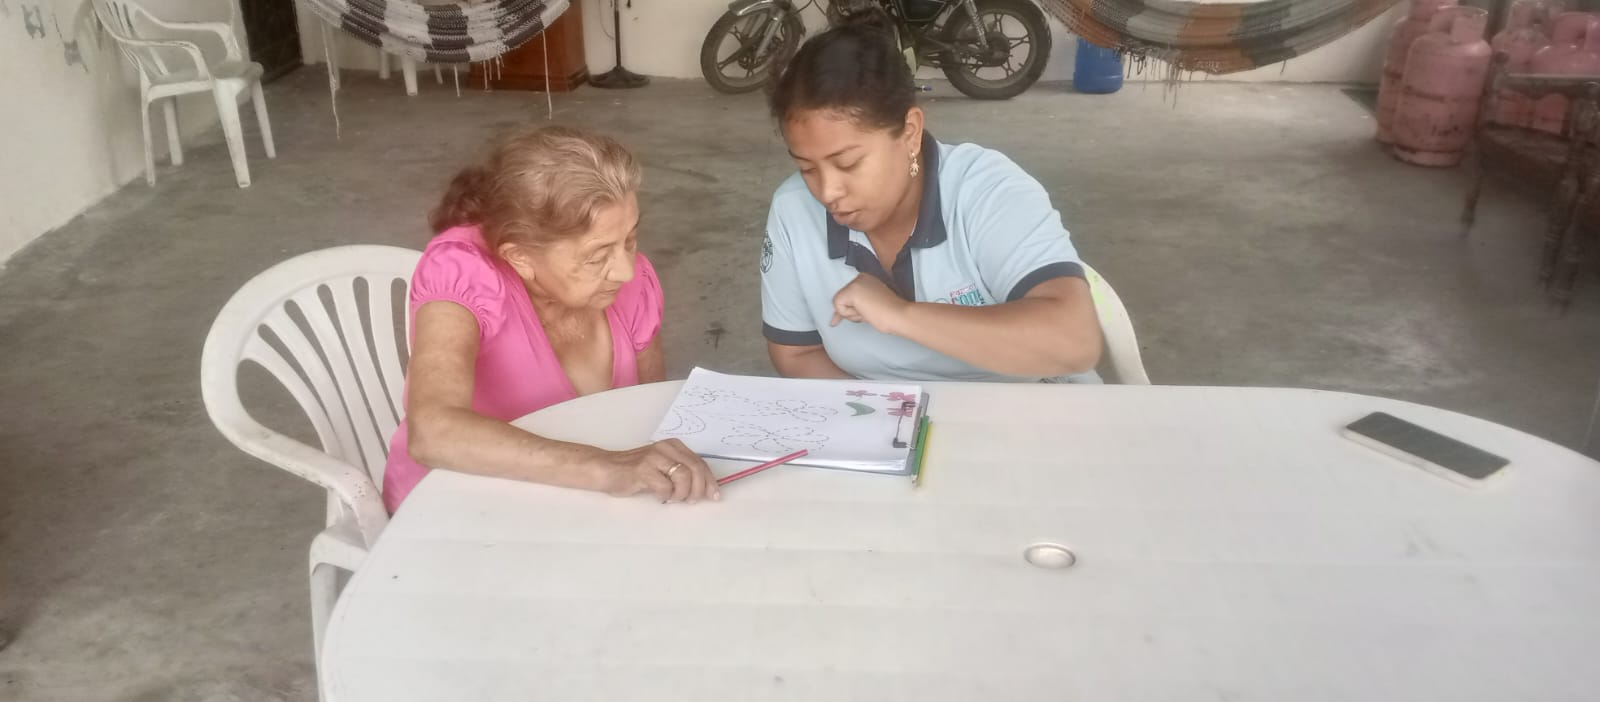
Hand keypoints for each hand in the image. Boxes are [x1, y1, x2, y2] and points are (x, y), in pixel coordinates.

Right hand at [592, 439, 718, 502]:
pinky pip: (665, 487)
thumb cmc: (635, 472)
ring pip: (683, 476)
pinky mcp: (643, 470)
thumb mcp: (663, 468)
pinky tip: (658, 496)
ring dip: (682, 493)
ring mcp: (654, 457)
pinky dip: (665, 495)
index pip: (700, 462)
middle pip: (695, 468)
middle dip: (699, 489)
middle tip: (692, 500)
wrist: (606, 469)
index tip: (714, 495)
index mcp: (674, 446)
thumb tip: (703, 489)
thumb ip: (681, 474)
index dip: (709, 481)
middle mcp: (666, 448)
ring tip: (672, 497)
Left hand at [831, 274, 908, 334]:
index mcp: (867, 279)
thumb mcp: (868, 308)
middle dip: (852, 312)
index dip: (852, 309)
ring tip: (870, 312)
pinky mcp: (852, 290)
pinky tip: (864, 311)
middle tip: (871, 312)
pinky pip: (838, 307)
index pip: (848, 296)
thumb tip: (834, 319)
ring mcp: (856, 282)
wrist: (898, 316)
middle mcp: (860, 277)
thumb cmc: (890, 314)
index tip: (866, 311)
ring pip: (839, 304)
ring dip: (853, 314)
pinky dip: (849, 315)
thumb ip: (854, 309)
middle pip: (842, 300)